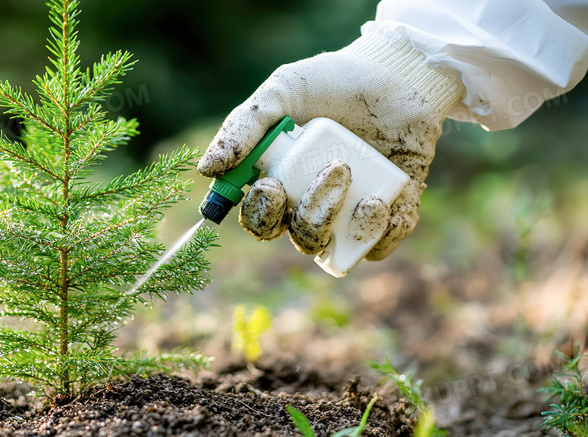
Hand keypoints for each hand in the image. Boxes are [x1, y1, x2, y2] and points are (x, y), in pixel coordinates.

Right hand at [197, 33, 462, 258]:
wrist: (397, 72)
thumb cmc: (332, 81)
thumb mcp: (283, 92)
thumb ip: (244, 126)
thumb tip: (207, 169)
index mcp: (281, 181)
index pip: (260, 219)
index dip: (260, 214)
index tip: (271, 186)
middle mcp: (313, 203)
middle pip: (298, 237)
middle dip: (309, 214)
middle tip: (331, 169)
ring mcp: (351, 212)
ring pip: (333, 246)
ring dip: (339, 219)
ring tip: (351, 172)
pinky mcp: (391, 213)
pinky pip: (380, 245)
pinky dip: (377, 233)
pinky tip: (379, 201)